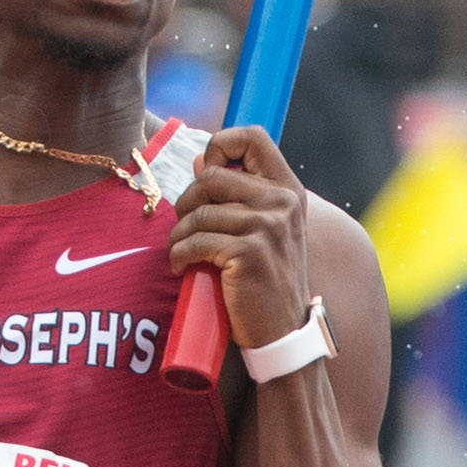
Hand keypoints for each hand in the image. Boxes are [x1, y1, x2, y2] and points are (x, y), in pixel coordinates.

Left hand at [166, 125, 310, 349]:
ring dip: (178, 234)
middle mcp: (281, 201)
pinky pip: (194, 241)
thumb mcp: (265, 230)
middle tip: (185, 227)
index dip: (220, 146)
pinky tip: (181, 267)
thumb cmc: (266, 278)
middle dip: (186, 201)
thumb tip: (199, 161)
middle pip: (210, 176)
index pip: (252, 137)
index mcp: (287, 188)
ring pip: (197, 212)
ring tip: (181, 252)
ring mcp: (266, 226)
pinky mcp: (248, 252)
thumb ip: (240, 194)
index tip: (206, 176)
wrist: (282, 329)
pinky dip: (179, 254)